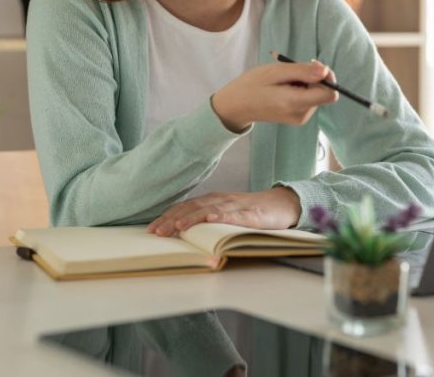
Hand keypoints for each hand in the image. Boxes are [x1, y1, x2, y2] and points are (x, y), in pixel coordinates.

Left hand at [147, 187, 302, 235]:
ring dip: (191, 218)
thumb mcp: (227, 214)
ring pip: (209, 209)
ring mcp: (235, 206)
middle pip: (192, 207)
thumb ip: (209, 219)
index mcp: (213, 200)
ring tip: (177, 227)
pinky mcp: (251, 214)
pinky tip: (210, 220)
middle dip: (172, 219)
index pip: (185, 206)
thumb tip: (184, 234)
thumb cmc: (253, 212)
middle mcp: (221, 200)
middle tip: (156, 232)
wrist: (282, 204)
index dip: (168, 216)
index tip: (151, 229)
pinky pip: (234, 214)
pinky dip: (220, 216)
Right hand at [211, 60, 337, 131]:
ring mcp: (300, 118)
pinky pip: (309, 100)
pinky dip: (302, 90)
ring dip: (306, 83)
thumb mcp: (275, 72)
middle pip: (324, 93)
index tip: (311, 67)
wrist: (236, 106)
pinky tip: (285, 88)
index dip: (327, 78)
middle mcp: (302, 114)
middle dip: (314, 78)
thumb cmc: (252, 85)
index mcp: (296, 103)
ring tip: (284, 81)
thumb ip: (302, 71)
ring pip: (317, 95)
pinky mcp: (298, 118)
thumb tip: (326, 70)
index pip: (330, 94)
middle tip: (291, 71)